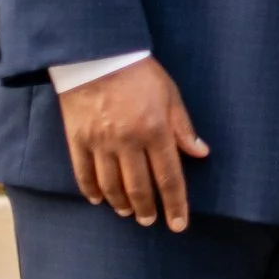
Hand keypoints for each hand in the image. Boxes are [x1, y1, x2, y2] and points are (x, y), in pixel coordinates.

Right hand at [57, 56, 209, 230]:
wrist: (97, 54)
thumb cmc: (139, 72)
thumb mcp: (170, 94)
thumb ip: (183, 127)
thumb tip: (200, 153)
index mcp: (155, 130)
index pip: (168, 177)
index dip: (175, 203)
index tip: (179, 224)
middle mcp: (128, 142)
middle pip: (139, 187)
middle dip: (147, 209)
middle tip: (150, 221)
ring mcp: (100, 143)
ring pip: (111, 185)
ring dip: (121, 204)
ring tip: (128, 213)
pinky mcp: (78, 140)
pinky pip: (83, 174)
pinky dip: (91, 190)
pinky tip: (98, 200)